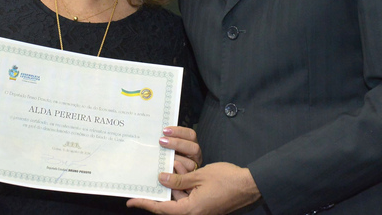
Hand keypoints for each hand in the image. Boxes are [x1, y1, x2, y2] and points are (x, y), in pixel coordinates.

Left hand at [126, 162, 259, 214]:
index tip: (131, 201)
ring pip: (177, 199)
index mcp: (192, 210)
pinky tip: (175, 173)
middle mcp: (194, 212)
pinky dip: (180, 186)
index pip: (163, 209)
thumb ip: (179, 179)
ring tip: (161, 171)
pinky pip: (187, 196)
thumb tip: (162, 179)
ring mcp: (200, 208)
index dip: (146, 204)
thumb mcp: (200, 176)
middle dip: (157, 194)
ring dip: (171, 186)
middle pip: (168, 206)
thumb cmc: (227, 180)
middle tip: (143, 185)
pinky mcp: (204, 203)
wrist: (249, 185)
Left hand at [159, 126, 201, 176]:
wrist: (166, 180)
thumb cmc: (167, 160)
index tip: (165, 131)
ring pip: (190, 164)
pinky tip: (167, 171)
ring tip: (164, 158)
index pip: (190, 135)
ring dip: (177, 160)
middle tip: (162, 141)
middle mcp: (195, 157)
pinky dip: (176, 173)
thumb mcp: (169, 149)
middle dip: (177, 143)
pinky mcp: (189, 182)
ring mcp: (193, 169)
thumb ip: (168, 141)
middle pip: (193, 148)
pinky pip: (185, 177)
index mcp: (191, 146)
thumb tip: (160, 133)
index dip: (179, 131)